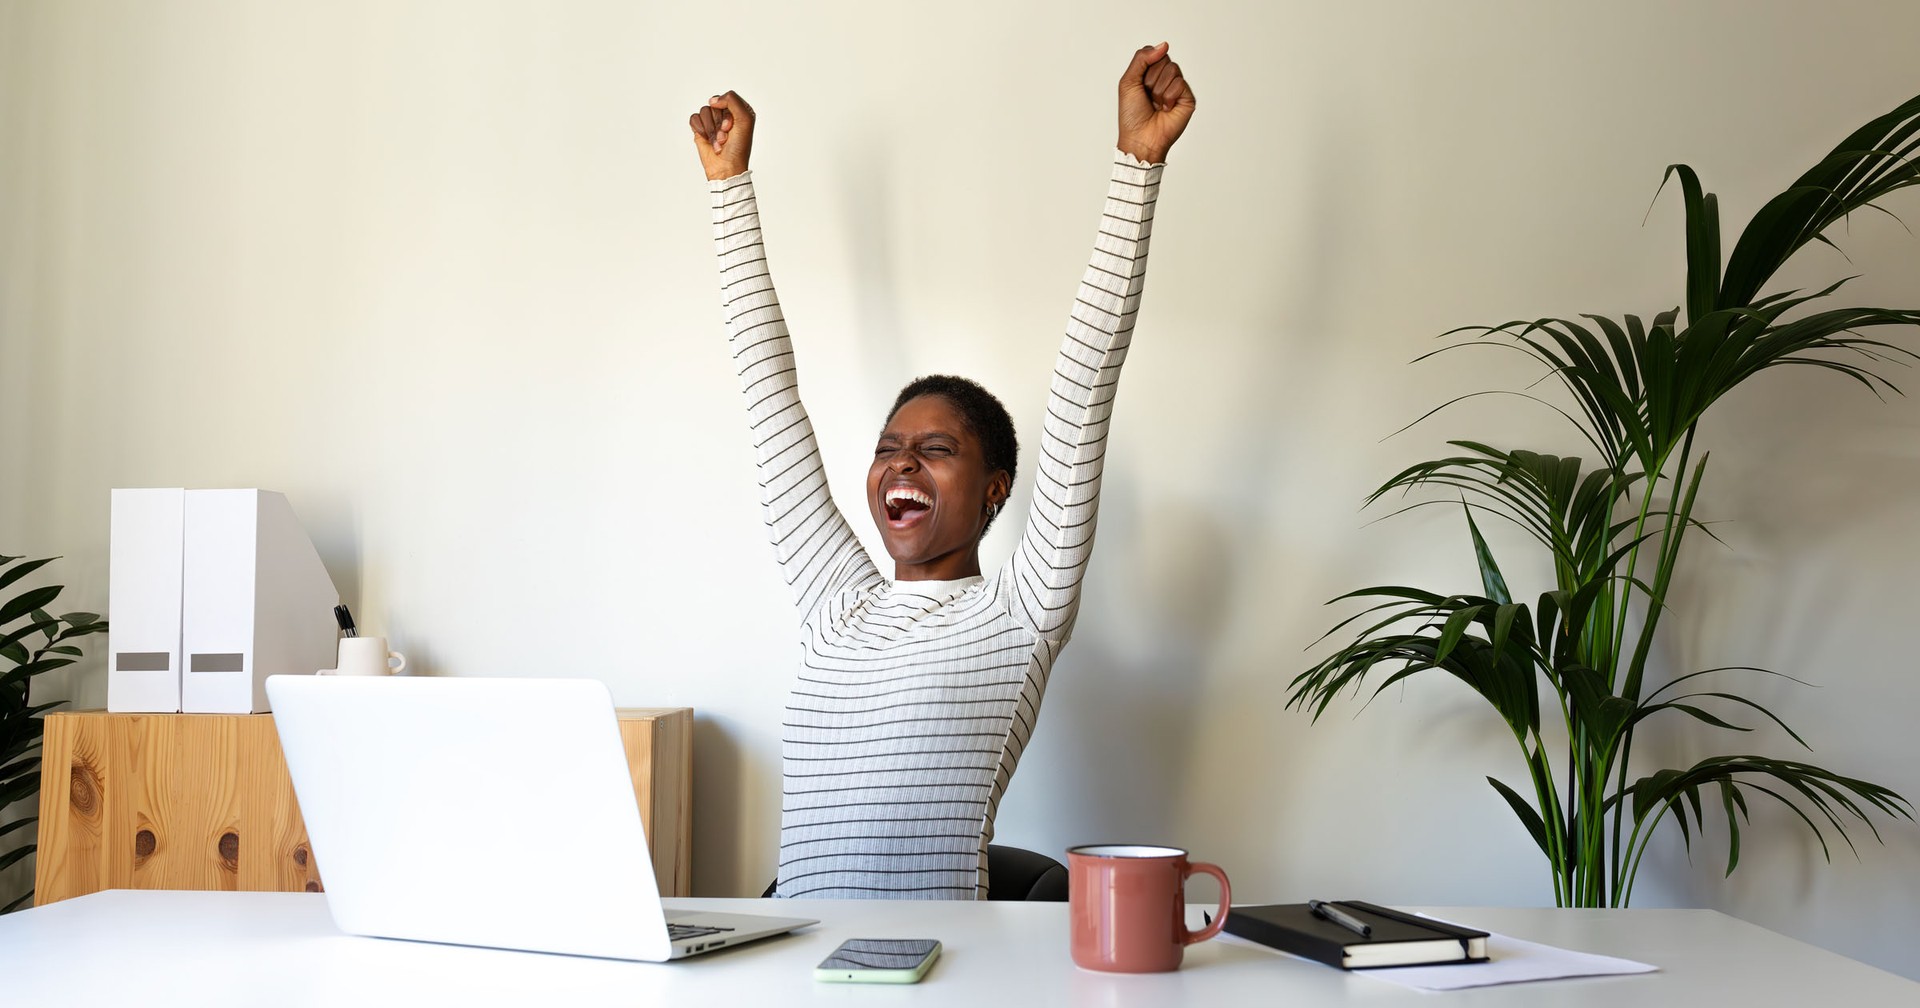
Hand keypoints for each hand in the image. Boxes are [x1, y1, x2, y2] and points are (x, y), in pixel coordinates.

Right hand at [690, 90, 754, 180]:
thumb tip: (712, 100)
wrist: (726, 167)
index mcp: (739, 110)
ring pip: (704, 111)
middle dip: (718, 123)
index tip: (731, 127)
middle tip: (725, 137)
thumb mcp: (745, 119)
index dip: (727, 113)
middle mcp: (725, 114)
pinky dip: (701, 130)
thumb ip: (732, 101)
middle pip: (714, 104)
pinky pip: (694, 118)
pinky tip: (707, 140)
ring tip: (717, 142)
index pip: (728, 98)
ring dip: (711, 130)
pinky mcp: (701, 128)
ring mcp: (712, 121)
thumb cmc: (738, 147)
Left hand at [1116, 43, 1194, 164]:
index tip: (1139, 84)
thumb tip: (1164, 45)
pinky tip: (1166, 109)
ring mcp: (1177, 87)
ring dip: (1159, 89)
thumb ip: (1142, 58)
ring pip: (1172, 69)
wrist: (1140, 137)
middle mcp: (1165, 78)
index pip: (1153, 52)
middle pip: (1163, 59)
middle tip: (1148, 97)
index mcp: (1150, 73)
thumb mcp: (1128, 81)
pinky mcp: (1187, 97)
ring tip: (1156, 104)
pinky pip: (1179, 83)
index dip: (1145, 66)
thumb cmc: (1132, 115)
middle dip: (1151, 78)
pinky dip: (1168, 96)